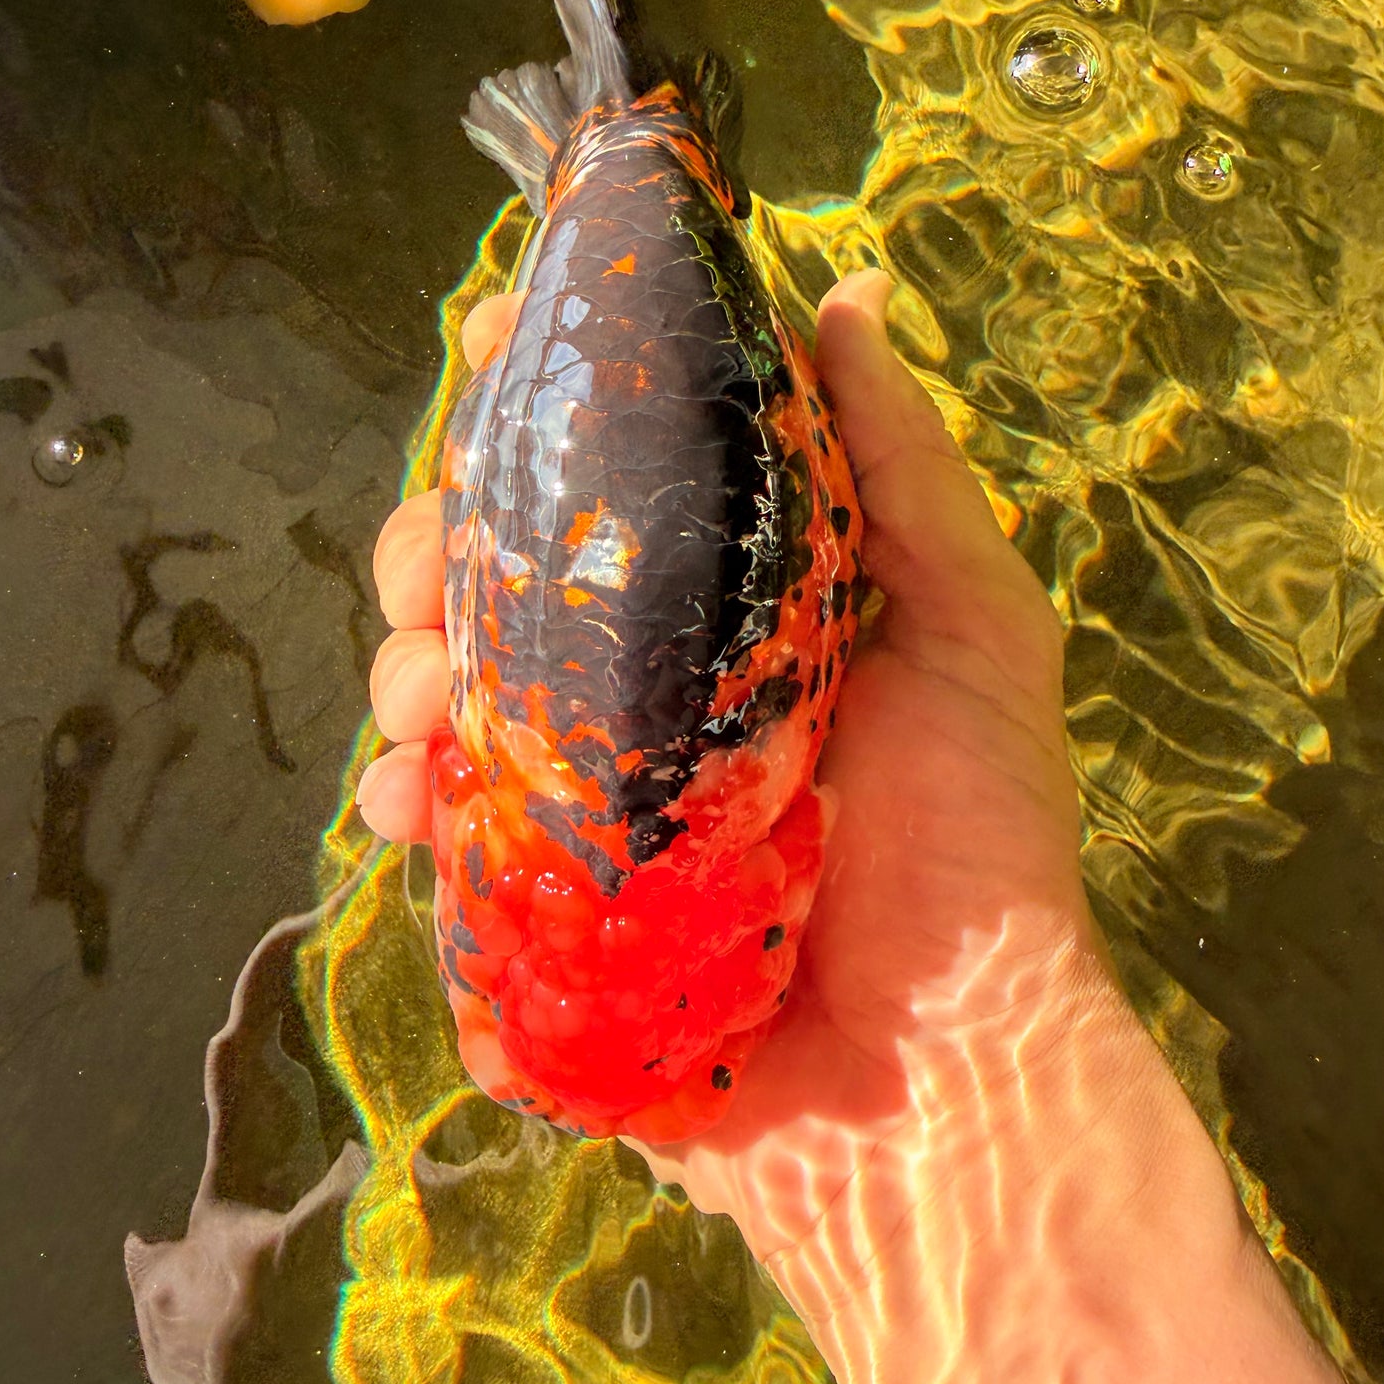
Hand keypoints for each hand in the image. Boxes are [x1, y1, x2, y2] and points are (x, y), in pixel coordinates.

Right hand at [360, 272, 1095, 1254]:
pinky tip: (409, 800)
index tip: (500, 332)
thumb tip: (855, 295)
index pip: (624, 476)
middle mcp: (652, 689)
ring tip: (422, 686)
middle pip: (506, 571)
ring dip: (405, 659)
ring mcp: (590, 795)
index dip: (550, 398)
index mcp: (740, 611)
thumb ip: (907, 470)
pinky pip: (442, 826)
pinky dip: (404, 800)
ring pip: (448, 683)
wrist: (939, 1089)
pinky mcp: (544, 901)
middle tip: (431, 550)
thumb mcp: (975, 634)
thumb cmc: (979, 854)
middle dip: (439, 534)